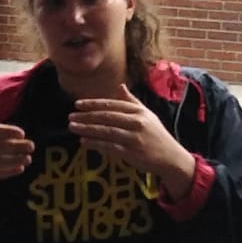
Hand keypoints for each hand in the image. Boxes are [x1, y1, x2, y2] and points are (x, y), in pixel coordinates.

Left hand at [68, 85, 195, 199]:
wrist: (170, 157)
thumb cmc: (156, 134)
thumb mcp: (147, 114)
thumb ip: (131, 101)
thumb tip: (119, 86)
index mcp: (139, 111)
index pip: (112, 105)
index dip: (93, 104)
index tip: (77, 104)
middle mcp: (137, 122)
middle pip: (107, 117)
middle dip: (86, 116)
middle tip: (71, 116)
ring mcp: (134, 138)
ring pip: (106, 131)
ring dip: (87, 129)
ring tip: (73, 127)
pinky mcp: (132, 153)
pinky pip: (110, 146)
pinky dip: (96, 143)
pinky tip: (84, 141)